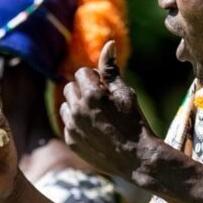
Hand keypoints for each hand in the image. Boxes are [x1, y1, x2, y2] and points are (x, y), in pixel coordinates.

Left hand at [60, 41, 151, 178]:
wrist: (136, 158)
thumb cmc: (134, 121)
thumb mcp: (125, 93)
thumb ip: (111, 69)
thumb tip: (108, 44)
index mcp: (91, 94)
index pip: (82, 73)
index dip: (96, 79)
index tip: (107, 90)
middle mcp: (77, 109)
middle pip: (70, 87)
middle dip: (84, 90)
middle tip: (102, 102)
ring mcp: (72, 126)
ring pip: (66, 105)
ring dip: (78, 106)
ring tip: (97, 116)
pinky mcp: (70, 140)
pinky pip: (67, 124)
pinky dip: (77, 124)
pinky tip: (94, 131)